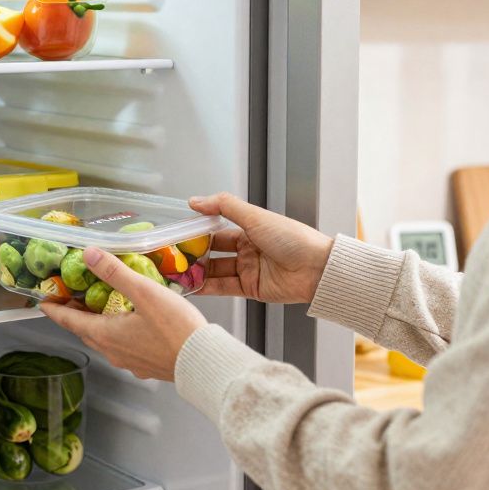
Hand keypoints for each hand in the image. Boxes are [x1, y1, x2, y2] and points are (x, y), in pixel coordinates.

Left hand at [40, 247, 207, 381]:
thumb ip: (115, 273)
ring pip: (104, 341)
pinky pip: (124, 348)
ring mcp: (130, 362)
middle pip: (85, 331)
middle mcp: (113, 352)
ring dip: (97, 324)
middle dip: (75, 314)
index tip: (43, 302)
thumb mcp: (143, 292)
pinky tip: (131, 325)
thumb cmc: (175, 328)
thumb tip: (88, 253)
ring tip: (100, 306)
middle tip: (71, 298)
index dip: (54, 309)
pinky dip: (118, 334)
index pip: (69, 320)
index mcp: (106, 334)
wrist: (203, 362)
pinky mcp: (147, 366)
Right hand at [189, 192, 334, 304]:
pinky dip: (207, 288)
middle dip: (193, 255)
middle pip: (213, 252)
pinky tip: (191, 287)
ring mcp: (248, 270)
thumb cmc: (293, 238)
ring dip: (196, 272)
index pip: (216, 230)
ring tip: (176, 273)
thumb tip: (195, 201)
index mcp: (249, 230)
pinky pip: (224, 288)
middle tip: (171, 257)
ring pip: (215, 271)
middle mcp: (247, 250)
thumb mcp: (255, 217)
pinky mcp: (251, 289)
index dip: (197, 232)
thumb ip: (224, 206)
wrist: (318, 269)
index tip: (177, 235)